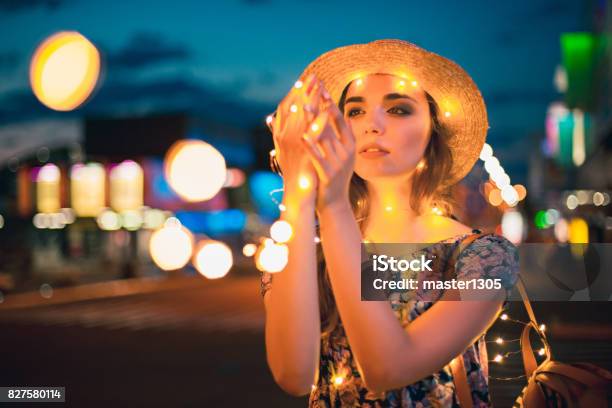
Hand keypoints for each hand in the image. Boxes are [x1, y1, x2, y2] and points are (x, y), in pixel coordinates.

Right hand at [270, 74, 319, 202]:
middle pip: (294, 109)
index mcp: (280, 135)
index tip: (302, 79)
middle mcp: (284, 138)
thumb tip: (269, 116)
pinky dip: (317, 124)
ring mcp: (292, 147)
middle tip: (314, 76)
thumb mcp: (283, 149)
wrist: (297, 193)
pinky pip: (311, 136)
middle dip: (304, 91)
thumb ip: (279, 132)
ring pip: (302, 118)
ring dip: (311, 102)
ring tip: (320, 87)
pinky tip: (326, 112)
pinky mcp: (303, 155)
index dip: (294, 93)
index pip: (286, 108)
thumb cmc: (294, 171)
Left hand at [300, 87, 355, 212]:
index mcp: (349, 145)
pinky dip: (310, 146)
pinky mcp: (328, 174)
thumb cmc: (333, 175)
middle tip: (312, 88)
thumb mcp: (342, 154)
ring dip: (313, 120)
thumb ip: (343, 136)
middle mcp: (346, 152)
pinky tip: (302, 136)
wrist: (334, 203)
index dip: (330, 103)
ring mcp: (338, 163)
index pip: (340, 119)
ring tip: (304, 106)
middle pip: (331, 124)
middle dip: (320, 105)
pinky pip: (317, 157)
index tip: (322, 87)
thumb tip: (344, 115)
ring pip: (324, 138)